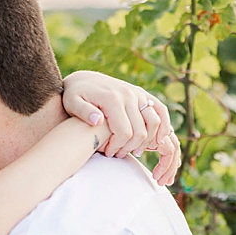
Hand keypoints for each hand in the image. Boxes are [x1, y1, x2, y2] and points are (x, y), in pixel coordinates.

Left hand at [61, 70, 179, 185]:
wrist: (85, 80)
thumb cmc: (75, 95)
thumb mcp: (71, 102)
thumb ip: (83, 111)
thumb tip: (97, 120)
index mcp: (112, 99)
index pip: (124, 132)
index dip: (118, 147)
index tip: (108, 153)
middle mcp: (129, 94)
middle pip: (140, 131)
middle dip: (130, 147)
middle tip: (118, 154)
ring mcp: (138, 94)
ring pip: (154, 123)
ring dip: (147, 141)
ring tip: (134, 150)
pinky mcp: (144, 94)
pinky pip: (161, 111)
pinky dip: (164, 126)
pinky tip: (159, 141)